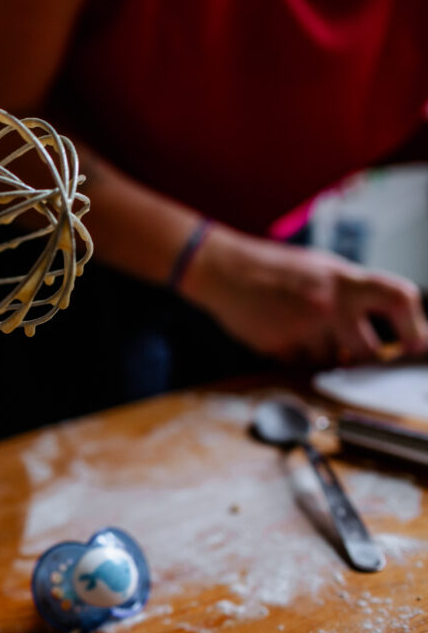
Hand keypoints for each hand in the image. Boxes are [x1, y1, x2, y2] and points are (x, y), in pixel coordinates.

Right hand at [181, 226, 427, 364]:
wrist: (224, 270)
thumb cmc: (273, 268)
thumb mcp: (321, 268)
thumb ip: (351, 293)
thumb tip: (381, 322)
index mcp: (344, 280)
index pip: (399, 300)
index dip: (415, 327)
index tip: (416, 345)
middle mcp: (330, 304)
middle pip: (367, 352)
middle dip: (360, 358)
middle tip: (351, 353)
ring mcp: (304, 328)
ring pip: (330, 361)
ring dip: (321, 354)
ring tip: (300, 329)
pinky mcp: (280, 346)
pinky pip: (300, 364)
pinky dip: (295, 355)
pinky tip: (281, 333)